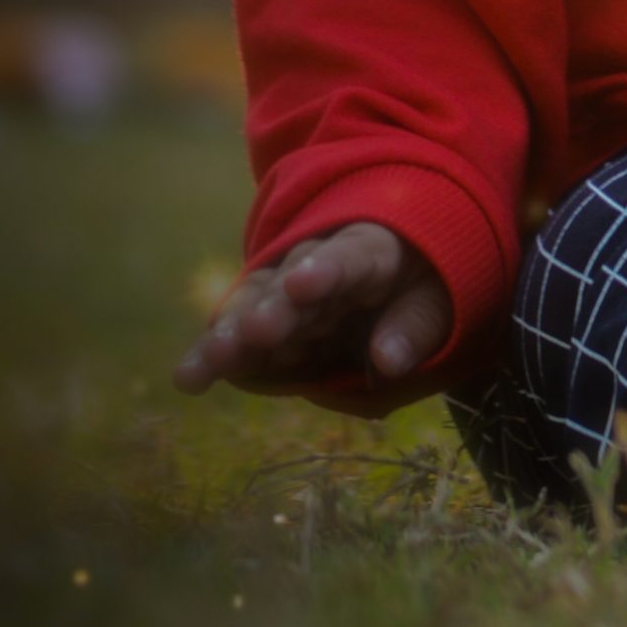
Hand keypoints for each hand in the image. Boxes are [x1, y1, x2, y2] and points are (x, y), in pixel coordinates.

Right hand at [173, 222, 449, 395]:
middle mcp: (319, 263)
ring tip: (213, 359)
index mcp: (371, 248)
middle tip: (257, 330)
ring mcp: (286, 288)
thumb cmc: (422, 280)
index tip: (302, 284)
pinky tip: (189, 378)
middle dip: (274, 304)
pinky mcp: (264, 315)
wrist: (391, 264)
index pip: (350, 256)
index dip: (326, 269)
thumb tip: (389, 361)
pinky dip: (213, 354)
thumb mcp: (437, 298)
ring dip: (234, 330)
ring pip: (256, 303)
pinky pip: (237, 332)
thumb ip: (415, 326)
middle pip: (292, 280)